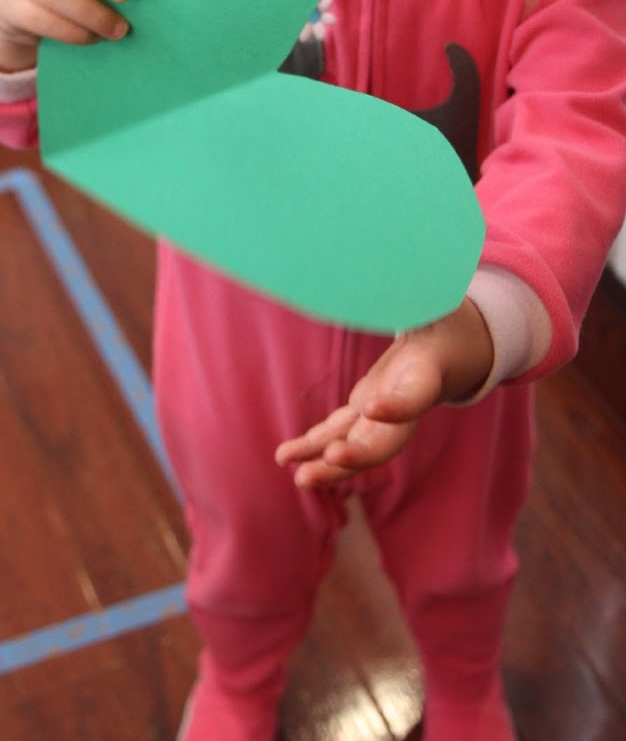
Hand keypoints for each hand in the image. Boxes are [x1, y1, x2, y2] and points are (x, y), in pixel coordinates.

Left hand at [275, 298, 493, 489]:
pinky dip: (314, 447)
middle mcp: (407, 403)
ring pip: (359, 447)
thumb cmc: (443, 311)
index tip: (371, 408)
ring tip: (299, 478)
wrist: (455, 343)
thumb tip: (392, 262)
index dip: (397, 406)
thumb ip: (416, 287)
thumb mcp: (435, 294)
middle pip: (387, 441)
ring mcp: (386, 413)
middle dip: (359, 455)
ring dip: (329, 464)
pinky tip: (286, 457)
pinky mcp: (367, 412)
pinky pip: (340, 435)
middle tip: (330, 461)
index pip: (416, 397)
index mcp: (427, 373)